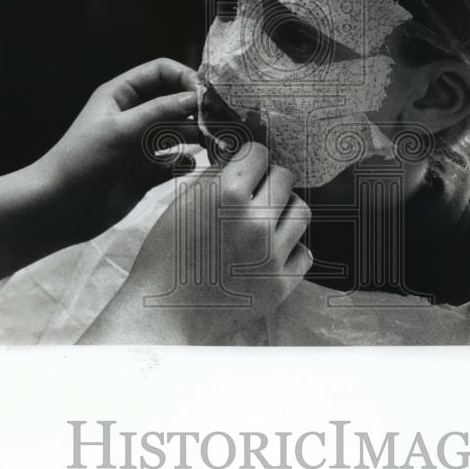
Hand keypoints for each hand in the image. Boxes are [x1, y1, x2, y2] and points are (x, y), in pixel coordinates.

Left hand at [33, 58, 201, 233]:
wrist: (59, 208)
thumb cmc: (83, 159)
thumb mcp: (121, 128)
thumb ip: (160, 111)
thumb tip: (197, 98)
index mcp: (122, 95)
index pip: (161, 72)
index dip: (185, 78)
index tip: (206, 94)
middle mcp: (135, 116)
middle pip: (175, 102)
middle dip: (198, 110)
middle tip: (221, 121)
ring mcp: (142, 145)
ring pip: (179, 132)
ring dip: (198, 136)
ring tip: (215, 144)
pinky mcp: (147, 173)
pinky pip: (175, 162)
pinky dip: (185, 163)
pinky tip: (185, 166)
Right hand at [78, 142, 312, 343]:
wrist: (165, 314)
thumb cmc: (166, 258)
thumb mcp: (181, 206)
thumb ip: (214, 177)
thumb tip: (237, 155)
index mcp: (226, 197)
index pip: (259, 153)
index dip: (250, 158)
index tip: (246, 168)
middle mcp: (255, 222)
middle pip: (285, 178)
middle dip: (269, 181)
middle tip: (255, 195)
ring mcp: (271, 255)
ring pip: (302, 211)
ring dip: (284, 211)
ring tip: (265, 222)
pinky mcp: (281, 284)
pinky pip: (305, 252)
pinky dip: (291, 249)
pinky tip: (270, 252)